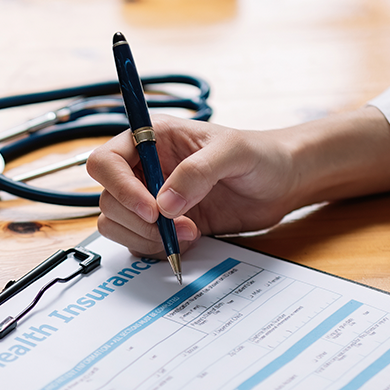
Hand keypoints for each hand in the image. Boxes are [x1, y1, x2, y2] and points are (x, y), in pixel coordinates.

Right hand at [85, 108, 389, 258]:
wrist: (284, 183)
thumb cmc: (262, 154)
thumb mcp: (234, 152)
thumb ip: (198, 172)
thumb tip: (165, 204)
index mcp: (152, 139)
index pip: (106, 161)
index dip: (119, 187)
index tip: (151, 209)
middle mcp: (144, 169)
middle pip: (108, 199)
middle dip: (138, 220)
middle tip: (177, 227)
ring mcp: (151, 200)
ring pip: (117, 225)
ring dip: (147, 238)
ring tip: (189, 233)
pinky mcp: (164, 226)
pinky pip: (138, 244)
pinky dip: (156, 250)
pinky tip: (189, 241)